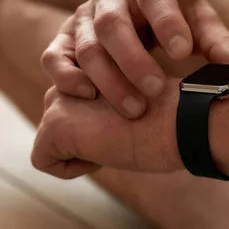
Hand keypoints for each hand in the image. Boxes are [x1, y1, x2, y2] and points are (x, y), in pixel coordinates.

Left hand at [31, 80, 183, 179]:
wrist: (184, 121)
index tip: (131, 116)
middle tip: (126, 129)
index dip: (101, 121)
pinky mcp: (55, 125)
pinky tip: (103, 151)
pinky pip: (44, 160)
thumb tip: (88, 123)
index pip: (76, 101)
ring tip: (119, 136)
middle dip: (88, 135)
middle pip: (60, 120)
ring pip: (53, 139)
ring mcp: (58, 98)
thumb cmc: (171, 116)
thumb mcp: (130, 102)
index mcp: (90, 61)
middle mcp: (69, 74)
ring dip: (85, 148)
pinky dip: (73, 167)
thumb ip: (102, 102)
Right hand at [40, 0, 228, 118]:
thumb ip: (219, 42)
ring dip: (108, 79)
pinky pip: (54, 56)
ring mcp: (84, 16)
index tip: (183, 52)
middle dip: (133, 60)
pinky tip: (87, 97)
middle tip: (156, 91)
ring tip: (134, 110)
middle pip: (113, 25)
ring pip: (86, 46)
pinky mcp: (66, 37)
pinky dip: (66, 77)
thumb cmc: (171, 9)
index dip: (166, 23)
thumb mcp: (199, 16)